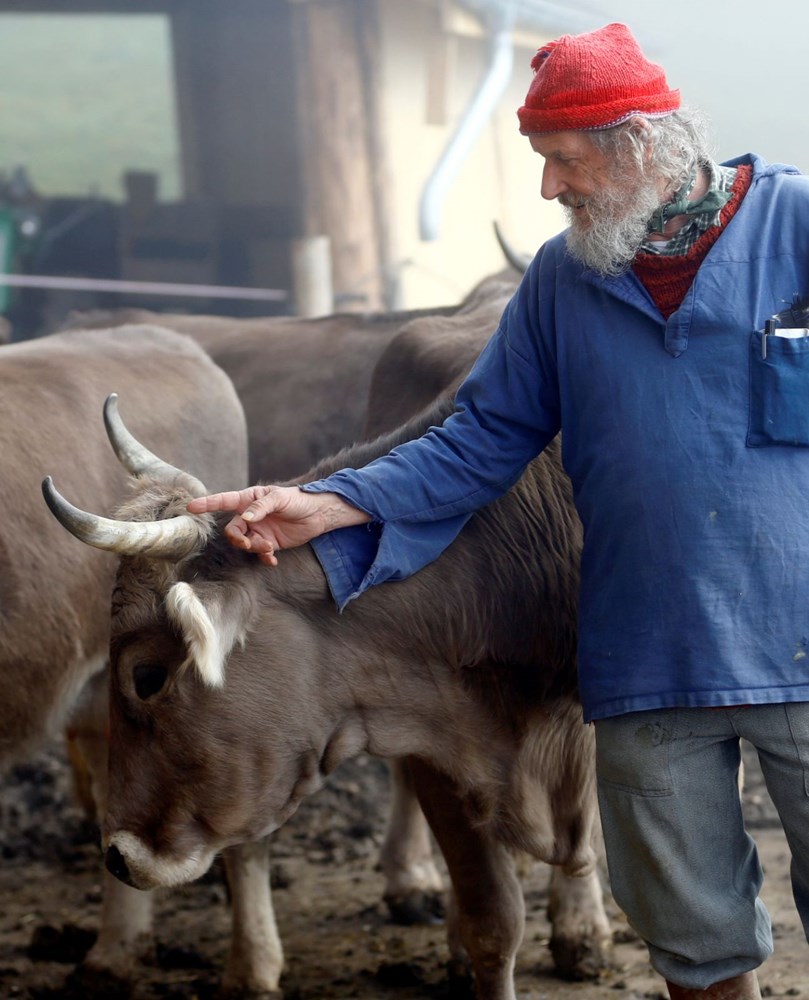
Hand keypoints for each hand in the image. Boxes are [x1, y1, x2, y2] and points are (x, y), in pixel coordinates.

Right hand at [186, 484, 369, 565]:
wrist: (319, 514)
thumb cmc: (299, 499)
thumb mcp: (280, 498)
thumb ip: (261, 507)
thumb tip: (245, 518)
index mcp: (249, 499)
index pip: (224, 501)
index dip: (207, 504)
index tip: (191, 507)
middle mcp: (251, 516)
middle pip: (233, 530)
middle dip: (238, 539)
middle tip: (251, 544)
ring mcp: (259, 531)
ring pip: (245, 544)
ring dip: (254, 549)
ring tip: (269, 548)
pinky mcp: (269, 543)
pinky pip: (259, 554)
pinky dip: (264, 558)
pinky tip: (272, 560)